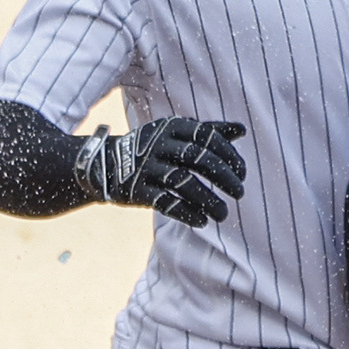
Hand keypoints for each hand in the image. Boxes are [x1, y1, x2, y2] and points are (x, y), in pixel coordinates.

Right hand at [84, 116, 248, 225]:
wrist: (106, 163)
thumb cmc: (152, 147)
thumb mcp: (175, 133)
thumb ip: (208, 131)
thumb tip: (242, 130)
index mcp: (171, 127)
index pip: (208, 138)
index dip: (230, 156)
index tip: (243, 173)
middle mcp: (158, 144)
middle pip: (198, 159)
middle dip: (224, 177)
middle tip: (240, 193)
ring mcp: (146, 167)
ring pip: (184, 183)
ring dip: (208, 201)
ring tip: (224, 214)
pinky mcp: (136, 190)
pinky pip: (166, 203)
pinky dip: (187, 213)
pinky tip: (202, 221)